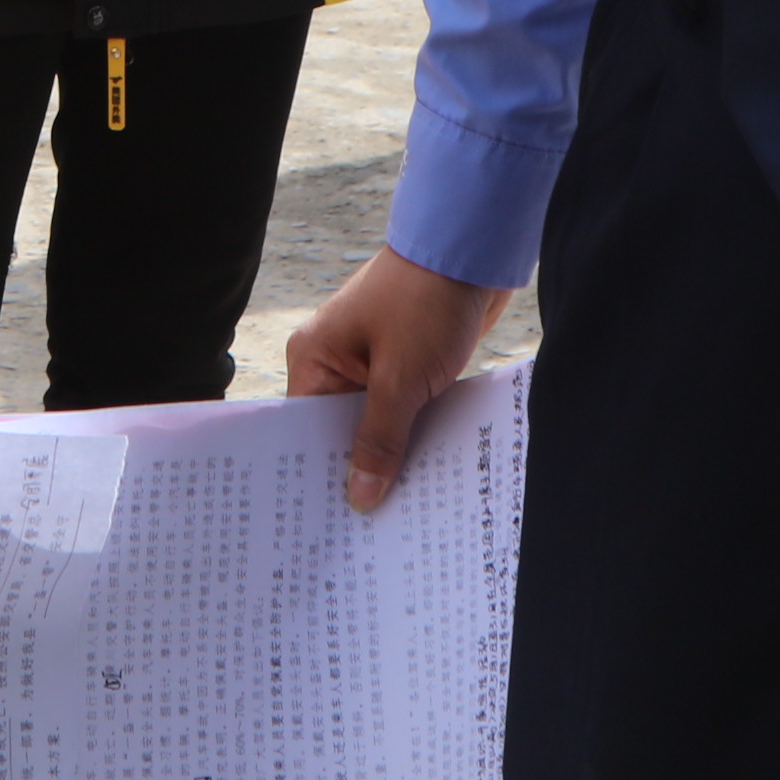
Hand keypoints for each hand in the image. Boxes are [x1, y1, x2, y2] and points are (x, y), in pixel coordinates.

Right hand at [288, 247, 512, 511]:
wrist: (473, 249)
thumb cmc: (425, 303)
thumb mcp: (400, 380)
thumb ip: (378, 440)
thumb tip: (359, 498)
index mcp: (315, 357)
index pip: (306, 431)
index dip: (322, 473)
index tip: (335, 525)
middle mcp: (336, 359)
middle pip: (341, 430)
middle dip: (362, 469)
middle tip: (372, 530)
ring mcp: (372, 359)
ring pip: (377, 422)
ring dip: (394, 452)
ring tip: (405, 509)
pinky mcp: (406, 359)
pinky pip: (404, 408)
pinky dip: (415, 431)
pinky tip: (430, 467)